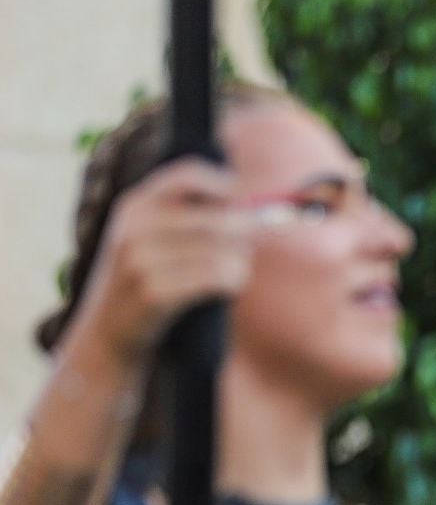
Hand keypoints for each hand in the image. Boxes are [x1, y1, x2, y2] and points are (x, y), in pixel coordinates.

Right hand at [65, 159, 253, 361]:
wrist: (110, 329)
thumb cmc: (149, 279)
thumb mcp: (154, 239)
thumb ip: (196, 219)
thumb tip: (257, 212)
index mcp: (136, 205)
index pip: (187, 175)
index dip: (224, 184)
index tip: (242, 200)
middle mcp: (135, 227)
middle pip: (215, 217)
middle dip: (245, 231)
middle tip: (251, 244)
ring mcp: (140, 259)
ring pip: (221, 250)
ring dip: (241, 262)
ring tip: (236, 271)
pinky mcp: (153, 292)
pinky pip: (215, 278)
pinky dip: (233, 281)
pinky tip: (230, 286)